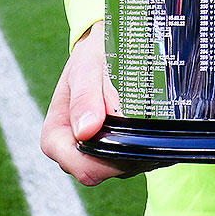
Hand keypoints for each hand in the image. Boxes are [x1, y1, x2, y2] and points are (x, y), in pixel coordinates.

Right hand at [40, 21, 163, 185]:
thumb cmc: (92, 55)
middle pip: (107, 170)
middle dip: (129, 149)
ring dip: (141, 146)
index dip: (109, 157)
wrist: (105, 45)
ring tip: (152, 114)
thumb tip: (85, 130)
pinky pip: (136, 160)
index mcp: (56, 138)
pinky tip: (157, 122)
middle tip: (148, 115)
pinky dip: (148, 144)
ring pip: (124, 167)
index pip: (84, 168)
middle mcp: (75, 153)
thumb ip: (85, 96)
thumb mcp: (86, 67)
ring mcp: (96, 154)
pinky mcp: (116, 152)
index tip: (131, 128)